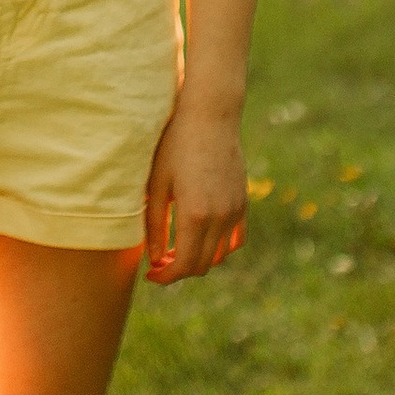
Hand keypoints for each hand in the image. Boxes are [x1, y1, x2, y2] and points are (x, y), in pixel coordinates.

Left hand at [142, 97, 247, 286]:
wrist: (210, 117)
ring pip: (220, 255)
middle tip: (159, 263)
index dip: (166, 277)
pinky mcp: (243, 203)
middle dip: (179, 271)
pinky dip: (220, 247)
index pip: (183, 265)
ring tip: (177, 249)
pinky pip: (236, 239)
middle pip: (202, 265)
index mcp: (195, 215)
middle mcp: (220, 218)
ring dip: (199, 260)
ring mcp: (235, 211)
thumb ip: (155, 225)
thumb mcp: (157, 185)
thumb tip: (155, 259)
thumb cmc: (175, 146)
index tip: (151, 274)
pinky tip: (202, 238)